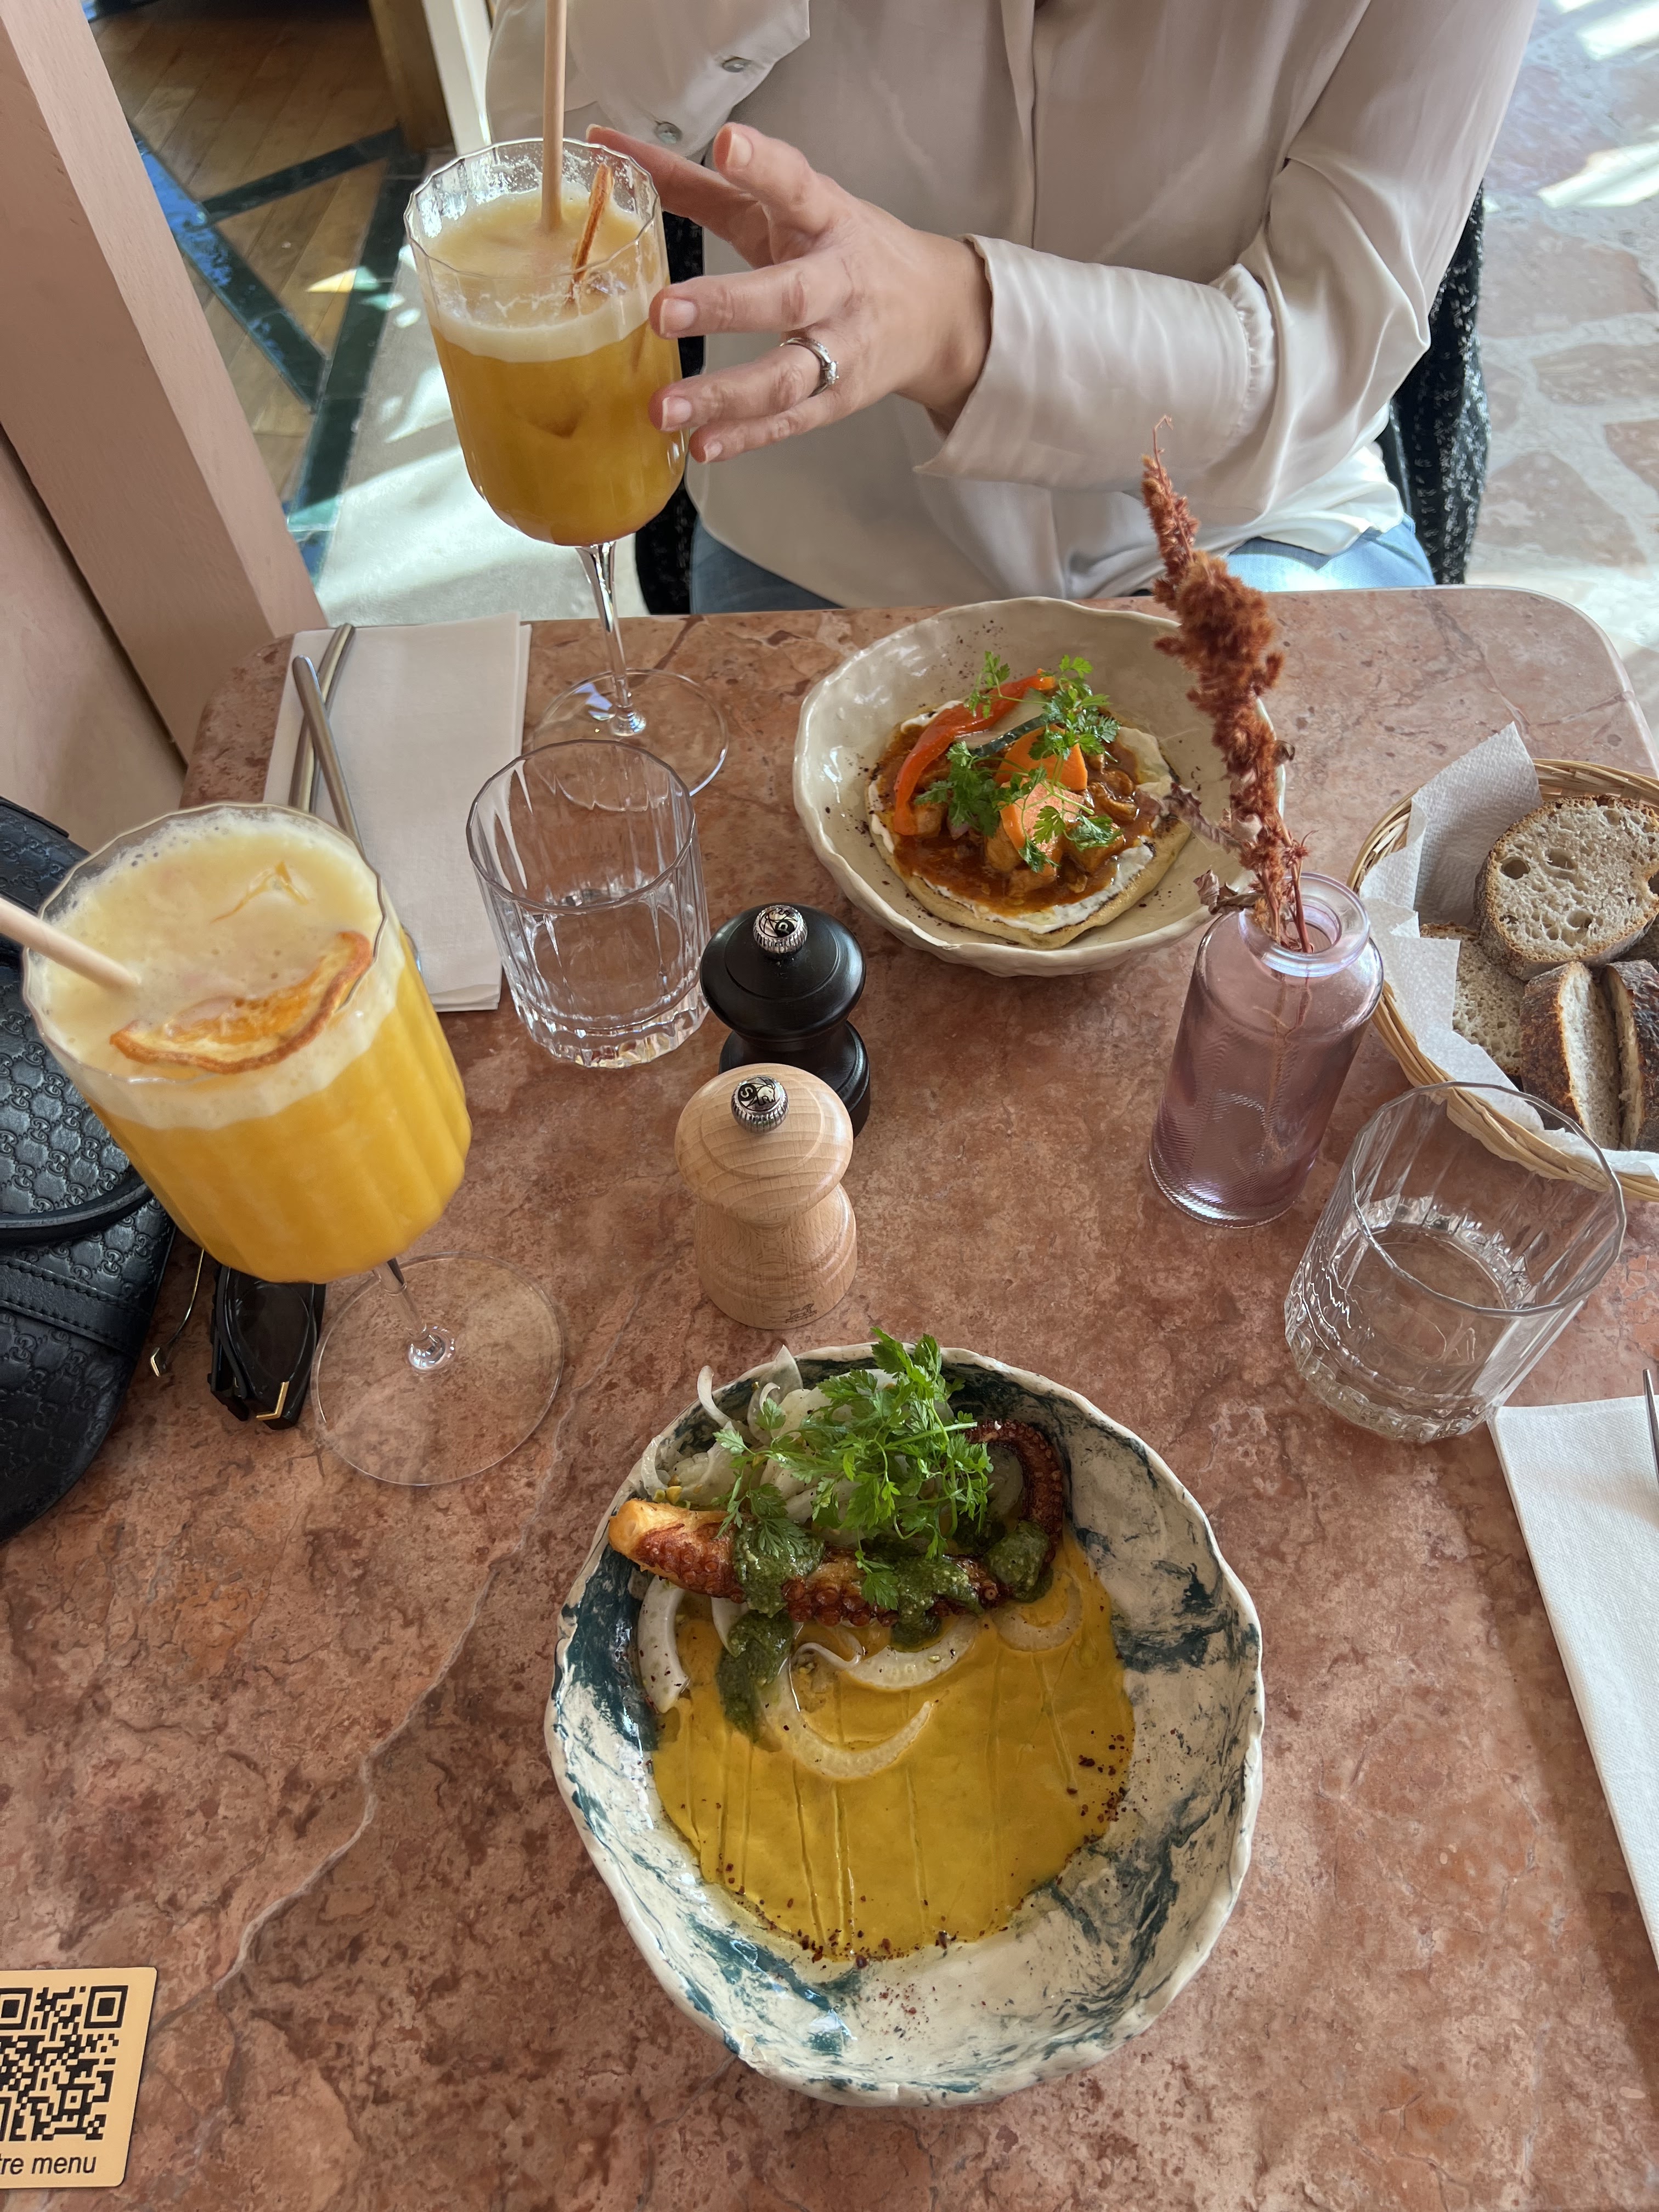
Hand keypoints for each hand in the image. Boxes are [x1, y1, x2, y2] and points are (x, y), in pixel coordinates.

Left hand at [589, 122, 991, 462]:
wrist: (935, 314)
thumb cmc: (841, 249)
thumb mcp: (785, 208)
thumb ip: (699, 183)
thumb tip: (606, 142)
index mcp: (827, 219)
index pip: (797, 186)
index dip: (765, 167)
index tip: (729, 144)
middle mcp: (839, 283)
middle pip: (788, 296)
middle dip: (726, 306)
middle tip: (662, 312)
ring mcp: (843, 348)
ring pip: (786, 376)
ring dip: (724, 394)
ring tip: (662, 408)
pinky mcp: (839, 399)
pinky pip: (790, 422)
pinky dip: (746, 437)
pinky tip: (702, 445)